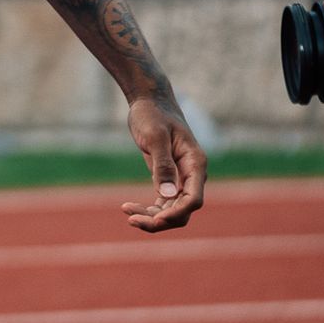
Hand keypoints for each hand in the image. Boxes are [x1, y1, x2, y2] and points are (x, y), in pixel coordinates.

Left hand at [121, 96, 207, 231]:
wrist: (149, 102)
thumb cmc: (152, 114)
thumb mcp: (155, 137)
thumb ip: (163, 165)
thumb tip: (168, 195)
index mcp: (195, 164)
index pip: (193, 199)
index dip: (176, 212)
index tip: (156, 218)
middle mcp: (192, 175)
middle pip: (183, 210)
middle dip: (161, 220)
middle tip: (131, 219)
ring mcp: (181, 179)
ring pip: (172, 210)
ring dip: (152, 218)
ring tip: (127, 213)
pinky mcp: (168, 179)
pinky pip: (163, 203)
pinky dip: (148, 210)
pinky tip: (127, 208)